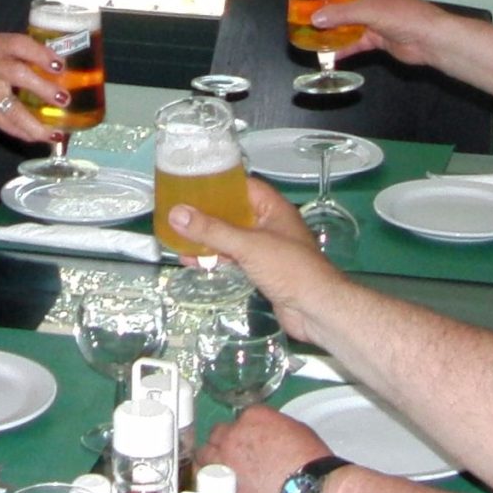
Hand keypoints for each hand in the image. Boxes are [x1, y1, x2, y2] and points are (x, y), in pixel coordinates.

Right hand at [0, 32, 61, 141]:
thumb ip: (24, 55)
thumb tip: (62, 69)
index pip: (20, 45)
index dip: (41, 54)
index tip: (60, 66)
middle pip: (18, 75)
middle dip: (42, 88)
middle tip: (64, 99)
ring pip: (12, 109)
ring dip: (35, 122)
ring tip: (55, 132)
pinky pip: (6, 125)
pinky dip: (25, 132)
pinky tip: (42, 137)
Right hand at [168, 177, 344, 339]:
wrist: (315, 309)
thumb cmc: (290, 269)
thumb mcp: (247, 245)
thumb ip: (212, 230)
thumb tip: (177, 214)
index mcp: (273, 208)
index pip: (244, 186)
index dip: (219, 183)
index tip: (193, 183)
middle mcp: (271, 225)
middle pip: (234, 212)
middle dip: (208, 214)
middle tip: (179, 211)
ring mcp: (267, 248)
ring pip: (232, 237)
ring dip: (208, 238)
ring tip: (179, 237)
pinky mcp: (263, 270)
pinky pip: (234, 257)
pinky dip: (216, 257)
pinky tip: (195, 261)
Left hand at [203, 404, 332, 492]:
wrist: (309, 490)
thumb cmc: (309, 458)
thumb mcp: (294, 429)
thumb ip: (271, 427)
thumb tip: (264, 435)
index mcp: (252, 416)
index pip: (238, 419)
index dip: (243, 431)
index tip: (249, 441)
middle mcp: (232, 435)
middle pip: (216, 434)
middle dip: (223, 443)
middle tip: (233, 454)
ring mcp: (225, 460)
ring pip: (204, 456)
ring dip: (211, 460)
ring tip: (219, 469)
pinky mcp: (223, 485)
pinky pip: (207, 480)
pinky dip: (212, 482)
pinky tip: (221, 486)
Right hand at [312, 0, 448, 66]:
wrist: (429, 40)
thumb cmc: (404, 14)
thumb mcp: (368, 9)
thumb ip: (340, 14)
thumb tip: (314, 18)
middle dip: (327, 4)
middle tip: (304, 7)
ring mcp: (375, 17)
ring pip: (348, 20)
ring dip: (332, 26)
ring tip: (309, 29)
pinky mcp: (376, 37)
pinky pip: (355, 40)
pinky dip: (342, 46)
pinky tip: (326, 53)